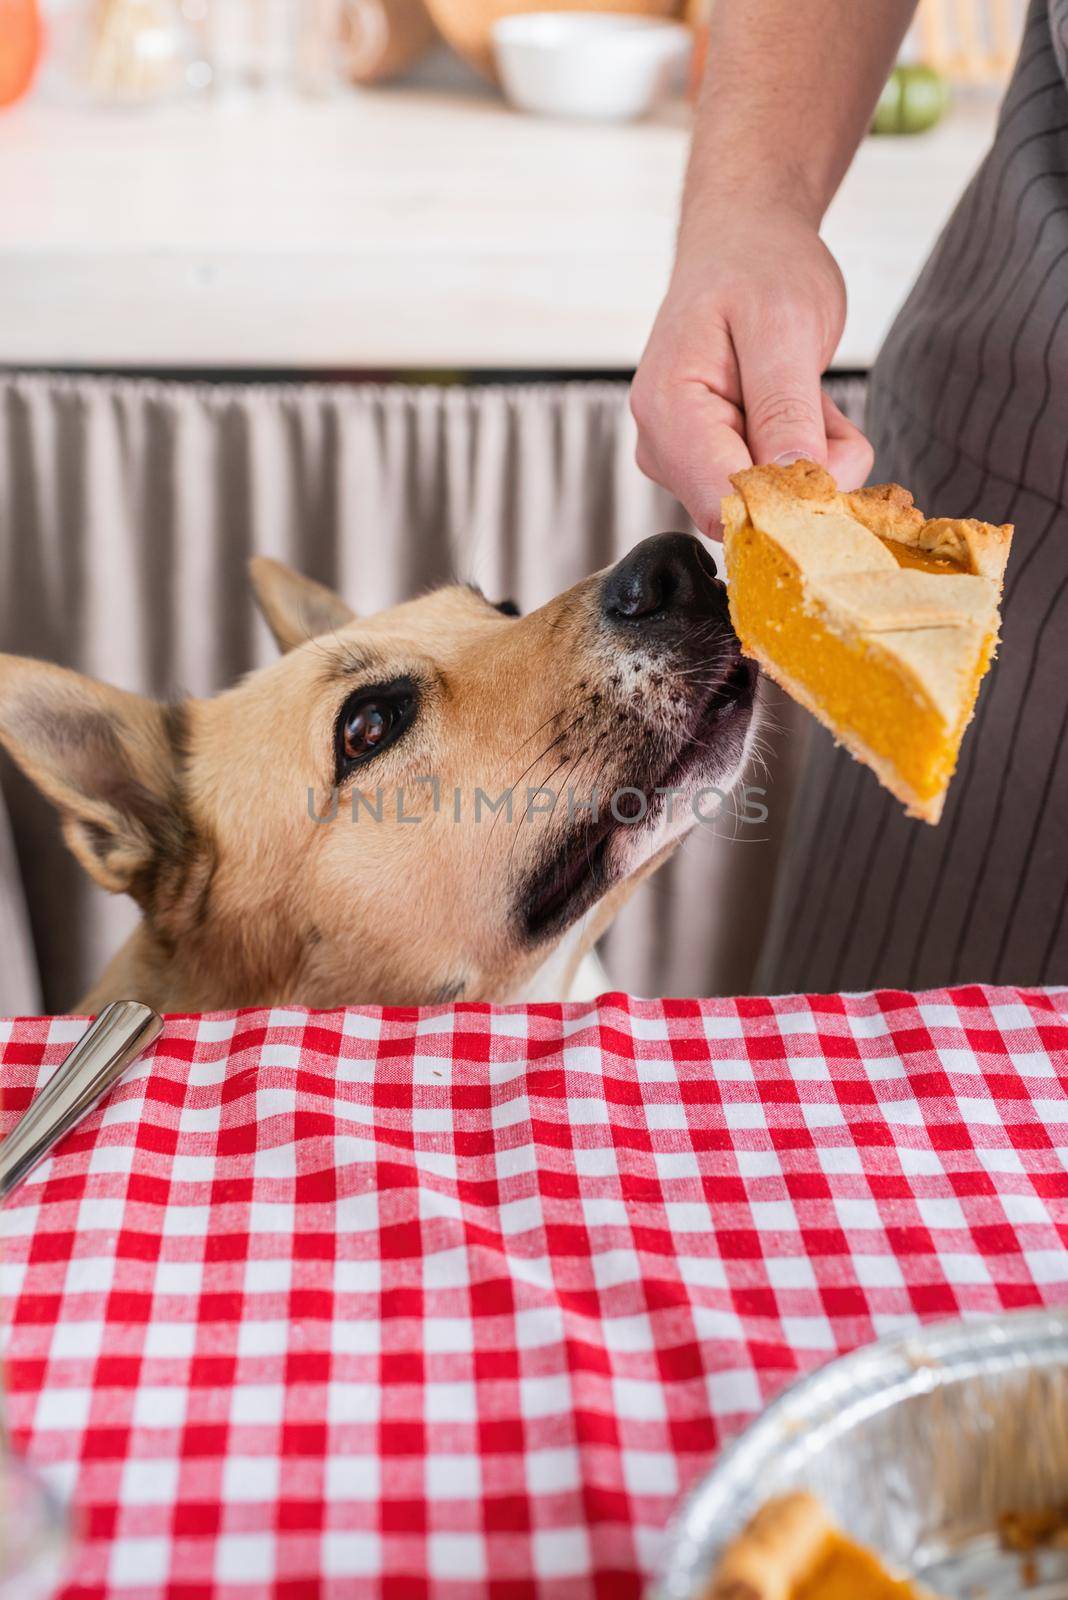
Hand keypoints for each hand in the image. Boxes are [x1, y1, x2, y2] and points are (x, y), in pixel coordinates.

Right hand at [630, 209, 873, 536]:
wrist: (743, 241)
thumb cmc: (757, 266)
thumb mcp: (784, 325)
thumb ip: (785, 410)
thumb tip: (792, 484)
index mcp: (668, 412)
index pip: (723, 503)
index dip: (786, 501)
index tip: (833, 461)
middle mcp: (664, 447)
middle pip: (748, 510)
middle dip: (807, 474)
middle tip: (821, 405)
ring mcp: (683, 460)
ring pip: (767, 504)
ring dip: (812, 461)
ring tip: (806, 394)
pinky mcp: (708, 464)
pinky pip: (772, 489)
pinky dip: (806, 456)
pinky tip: (799, 407)